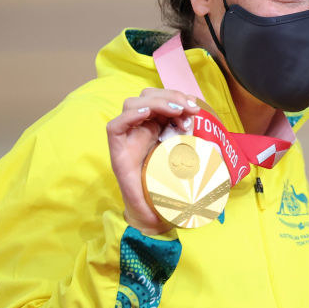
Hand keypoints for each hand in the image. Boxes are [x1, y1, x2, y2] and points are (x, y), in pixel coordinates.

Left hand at [107, 89, 201, 233]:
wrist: (154, 206)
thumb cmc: (153, 206)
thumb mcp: (153, 207)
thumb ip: (157, 208)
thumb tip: (178, 207)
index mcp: (123, 155)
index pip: (116, 126)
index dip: (130, 116)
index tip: (150, 114)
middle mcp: (131, 138)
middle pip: (136, 104)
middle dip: (161, 102)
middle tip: (185, 110)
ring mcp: (145, 129)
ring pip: (150, 99)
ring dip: (172, 100)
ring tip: (191, 111)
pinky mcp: (158, 126)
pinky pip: (163, 107)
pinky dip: (175, 104)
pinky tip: (188, 111)